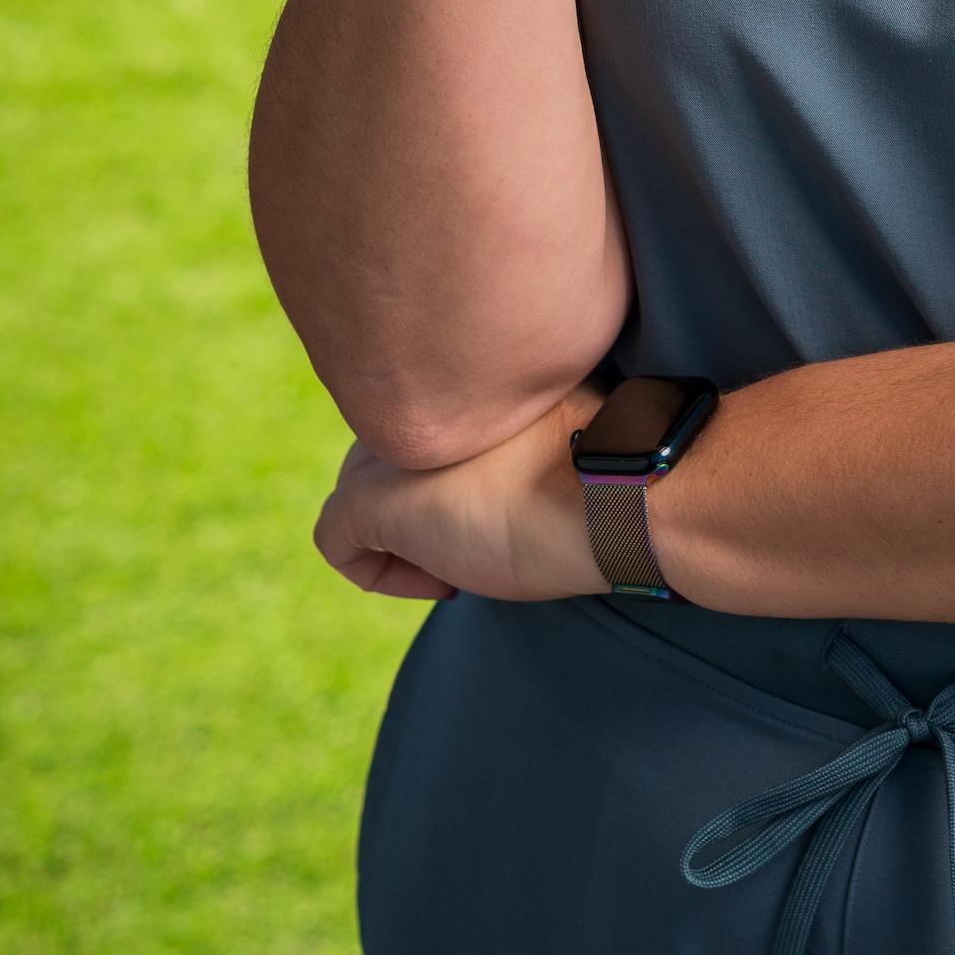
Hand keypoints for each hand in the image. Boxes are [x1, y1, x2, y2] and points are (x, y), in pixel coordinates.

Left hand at [314, 390, 605, 603]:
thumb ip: (508, 424)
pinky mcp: (368, 497)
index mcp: (457, 372)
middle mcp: (412, 395)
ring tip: (471, 553)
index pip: (425, 419)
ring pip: (362, 495)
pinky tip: (445, 582)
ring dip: (409, 538)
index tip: (503, 500)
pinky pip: (338, 541)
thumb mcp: (553, 426)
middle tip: (486, 534)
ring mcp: (386, 444)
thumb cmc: (605, 472)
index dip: (455, 471)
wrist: (617, 497)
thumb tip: (505, 460)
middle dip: (424, 508)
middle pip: (386, 458)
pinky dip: (381, 574)